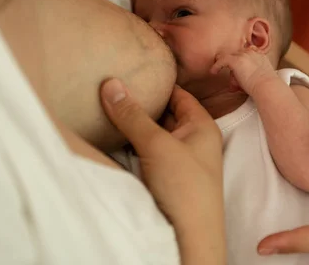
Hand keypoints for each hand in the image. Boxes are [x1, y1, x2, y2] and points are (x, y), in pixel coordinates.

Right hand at [100, 78, 225, 263]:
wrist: (189, 239)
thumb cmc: (184, 188)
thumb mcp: (156, 145)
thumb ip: (133, 115)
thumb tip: (111, 84)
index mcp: (201, 126)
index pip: (178, 94)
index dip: (157, 82)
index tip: (133, 69)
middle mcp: (192, 141)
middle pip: (164, 114)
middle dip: (141, 103)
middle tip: (113, 87)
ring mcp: (178, 161)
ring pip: (153, 134)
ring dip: (134, 125)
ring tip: (107, 107)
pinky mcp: (164, 178)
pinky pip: (146, 153)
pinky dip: (132, 144)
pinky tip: (113, 138)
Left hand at [210, 47, 274, 94]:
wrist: (266, 86)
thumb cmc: (265, 86)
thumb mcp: (261, 76)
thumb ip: (253, 73)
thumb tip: (242, 81)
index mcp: (258, 55)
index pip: (246, 52)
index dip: (240, 60)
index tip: (238, 69)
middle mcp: (250, 52)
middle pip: (236, 56)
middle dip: (235, 69)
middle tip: (236, 82)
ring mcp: (242, 55)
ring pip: (229, 59)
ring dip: (228, 70)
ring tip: (227, 78)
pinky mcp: (235, 61)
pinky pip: (222, 60)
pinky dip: (217, 66)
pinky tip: (213, 72)